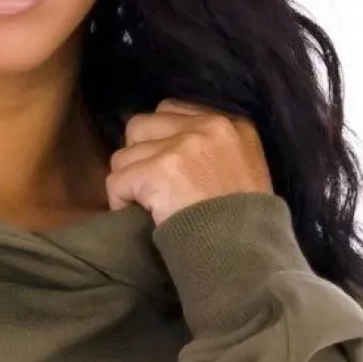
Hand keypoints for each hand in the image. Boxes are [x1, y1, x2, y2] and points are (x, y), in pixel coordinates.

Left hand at [106, 98, 274, 225]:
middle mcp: (206, 127)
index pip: (171, 110)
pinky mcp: (159, 171)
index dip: (157, 140)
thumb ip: (213, 151)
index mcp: (231, 125)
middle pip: (140, 125)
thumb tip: (170, 149)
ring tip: (146, 206)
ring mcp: (182, 147)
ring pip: (123, 156)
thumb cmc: (246, 223)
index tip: (160, 168)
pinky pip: (116, 181)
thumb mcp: (245, 171)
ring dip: (128, 183)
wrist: (244, 251)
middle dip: (137, 157)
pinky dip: (120, 202)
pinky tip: (140, 218)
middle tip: (147, 185)